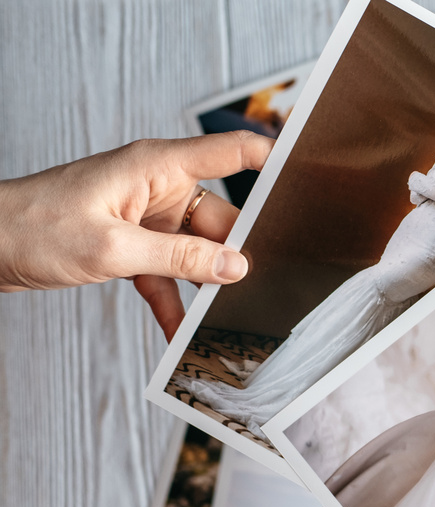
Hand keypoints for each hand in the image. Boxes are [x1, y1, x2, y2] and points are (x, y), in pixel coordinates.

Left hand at [0, 131, 273, 339]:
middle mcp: (156, 187)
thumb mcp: (114, 248)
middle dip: (236, 253)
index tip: (308, 182)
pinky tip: (179, 333)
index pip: (231, 152)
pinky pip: (166, 273)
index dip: (272, 160)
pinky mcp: (130, 244)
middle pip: (220, 217)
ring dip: (204, 284)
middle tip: (258, 288)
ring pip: (196, 250)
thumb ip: (181, 258)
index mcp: (156, 167)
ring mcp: (144, 217)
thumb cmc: (33, 227)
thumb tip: (236, 267)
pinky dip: (173, 301)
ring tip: (223, 318)